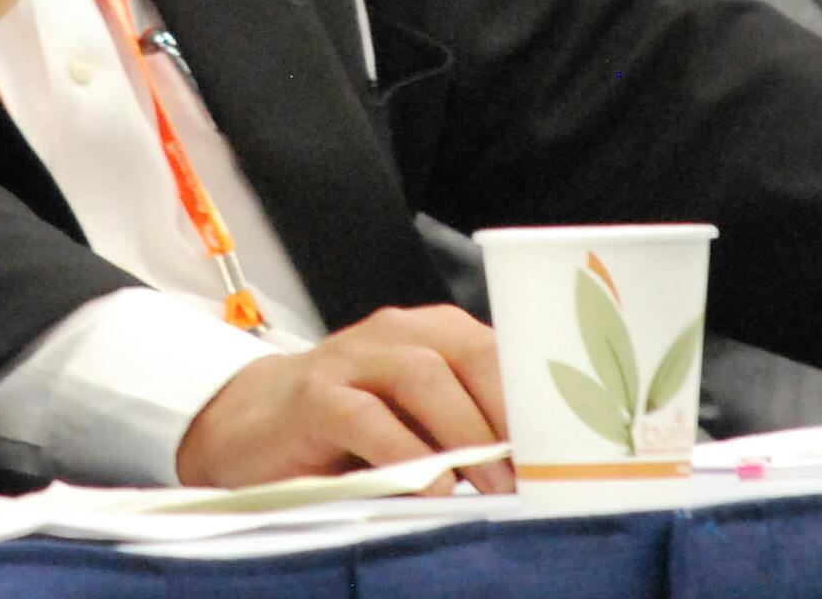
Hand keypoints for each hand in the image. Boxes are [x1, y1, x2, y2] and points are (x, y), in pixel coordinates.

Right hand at [175, 306, 512, 491]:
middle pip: (467, 352)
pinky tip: (429, 487)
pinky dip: (403, 453)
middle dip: (505, 412)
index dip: (535, 396)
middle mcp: (395, 334)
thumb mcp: (415, 423)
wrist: (252, 423)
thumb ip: (463, 428)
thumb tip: (534, 472)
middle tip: (532, 474)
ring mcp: (351, 358)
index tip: (568, 448)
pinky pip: (364, 416)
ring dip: (464, 432)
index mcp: (432, 335)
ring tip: (491, 486)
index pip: (499, 350)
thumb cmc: (351, 428)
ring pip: (421, 374)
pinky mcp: (314, 396)